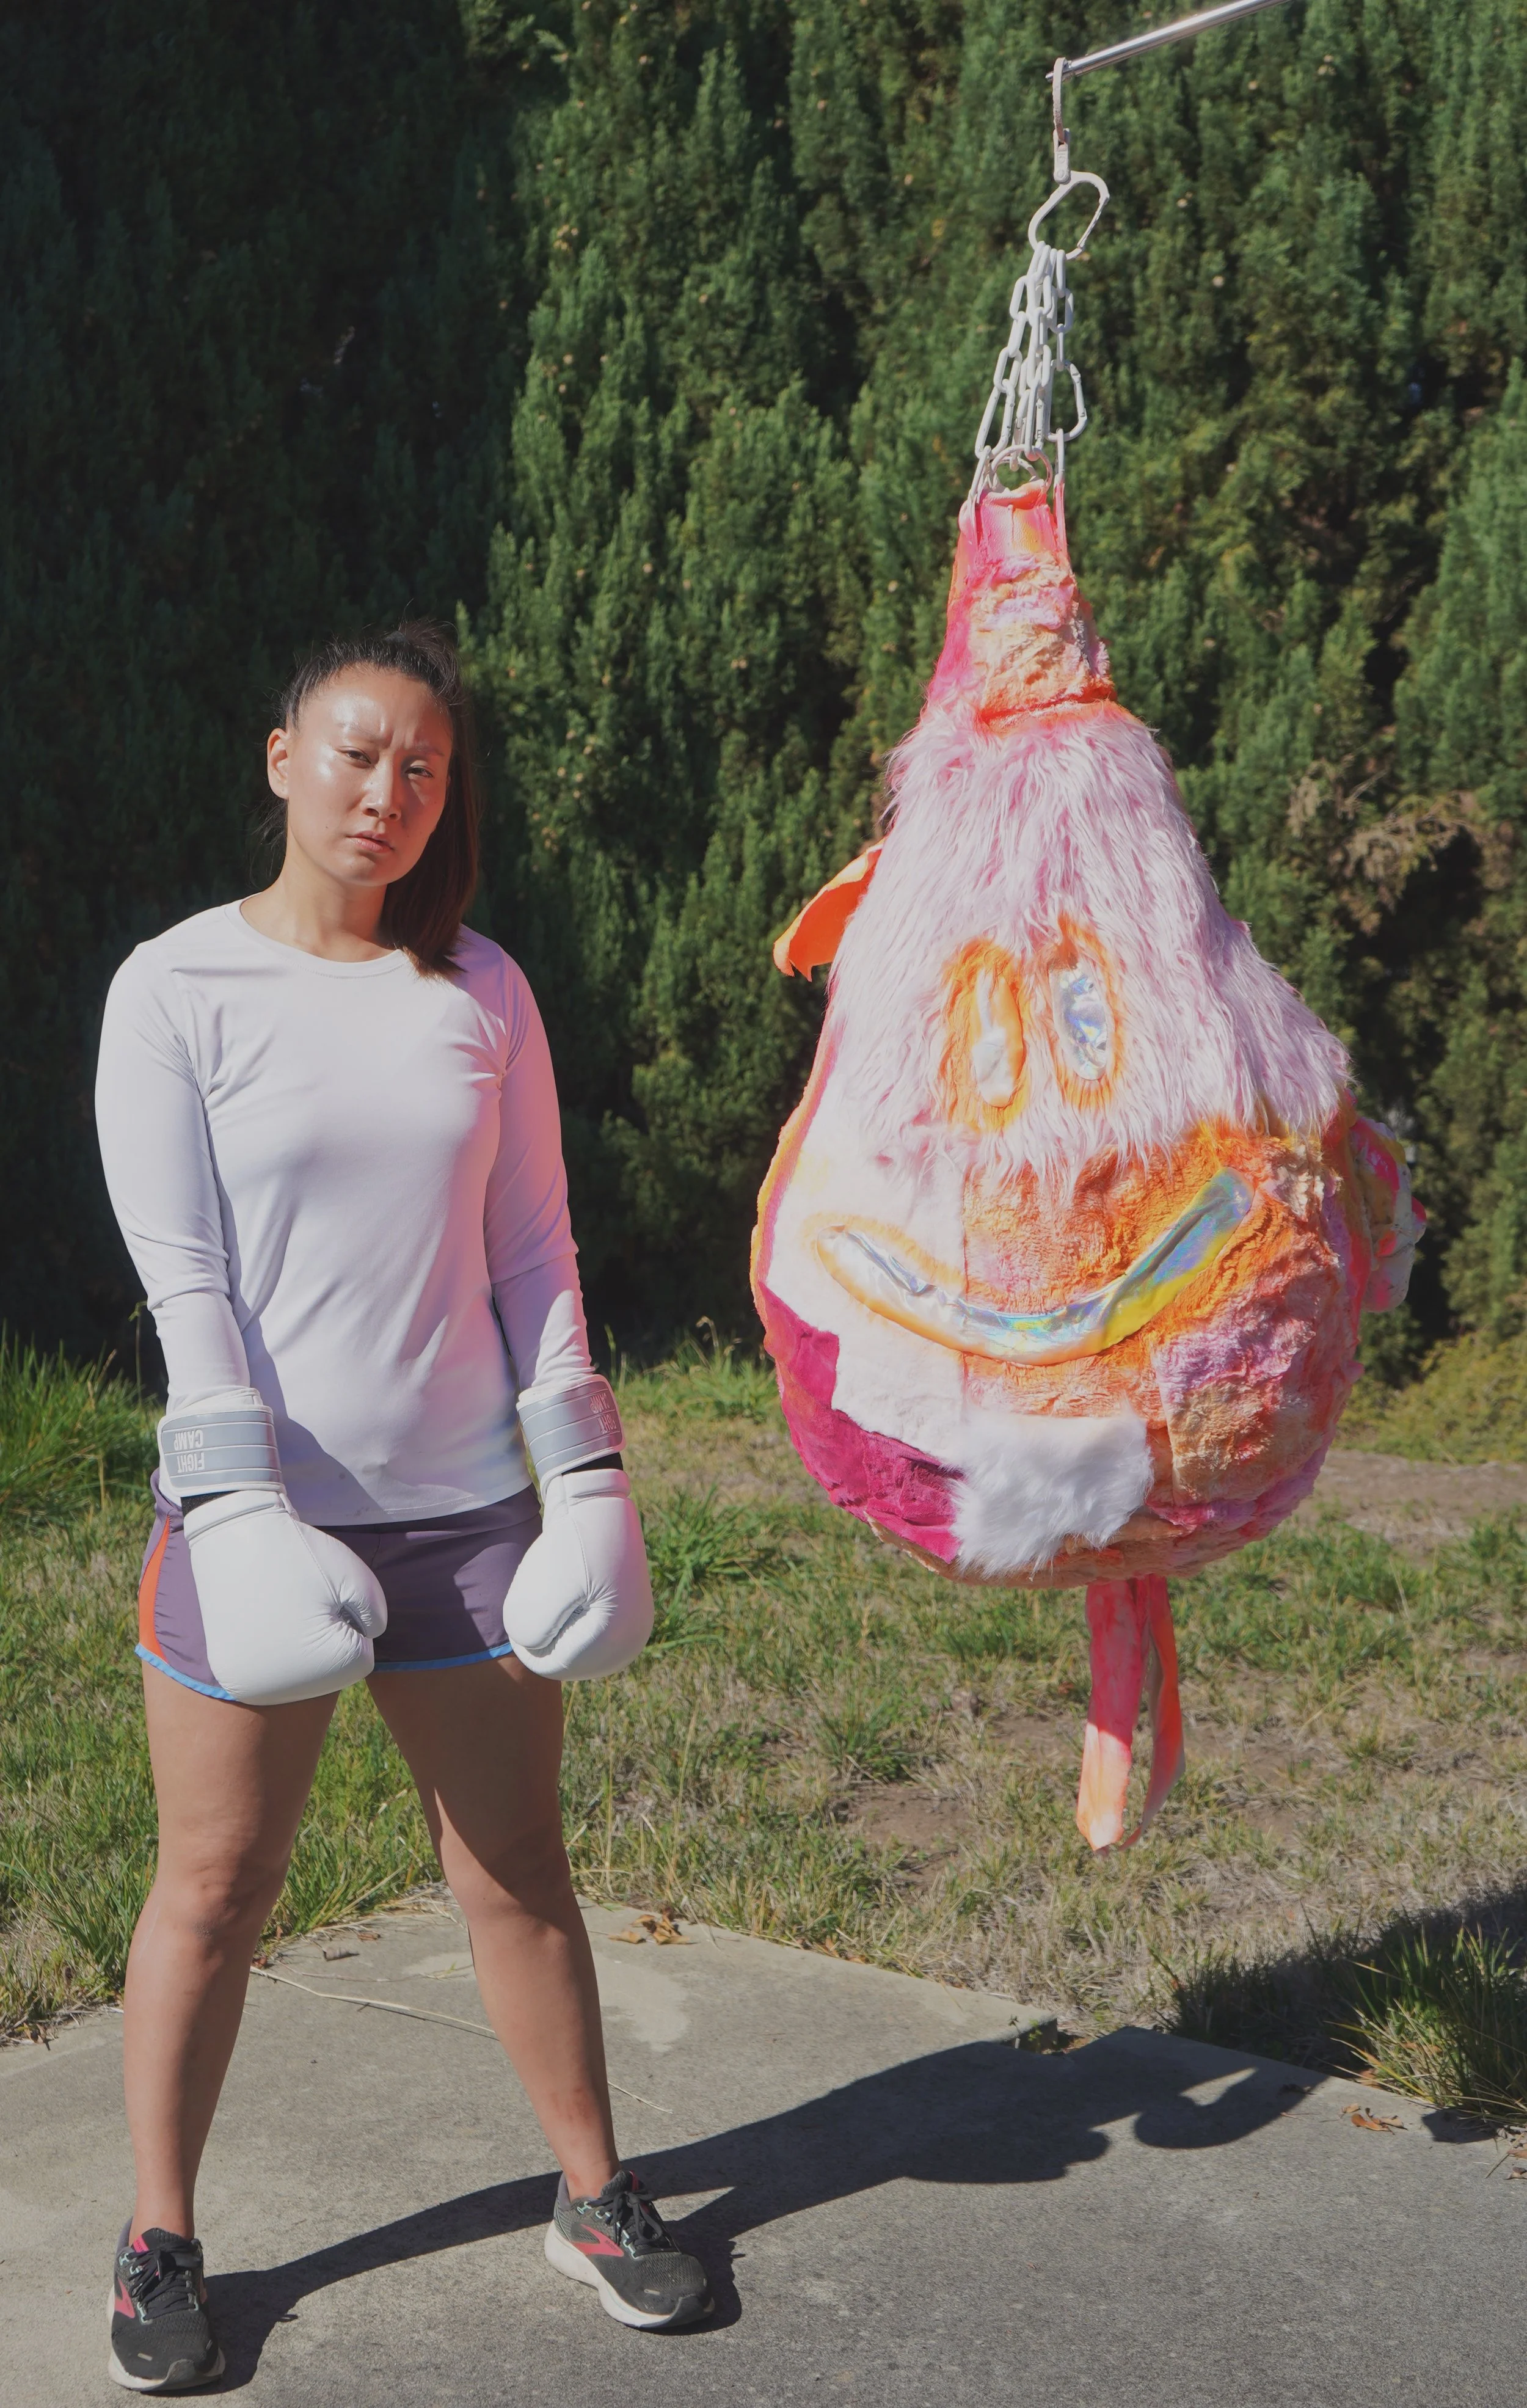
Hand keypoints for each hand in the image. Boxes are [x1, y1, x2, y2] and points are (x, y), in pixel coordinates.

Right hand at [184, 1489, 387, 1705]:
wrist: (233, 1536)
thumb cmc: (301, 1554)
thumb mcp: (358, 1578)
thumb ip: (376, 1616)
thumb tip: (365, 1641)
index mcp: (323, 1669)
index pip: (360, 1659)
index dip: (350, 1620)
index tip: (323, 1595)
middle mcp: (282, 1691)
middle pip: (328, 1672)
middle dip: (327, 1637)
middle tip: (302, 1601)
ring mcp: (250, 1686)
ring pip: (299, 1673)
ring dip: (301, 1645)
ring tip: (282, 1609)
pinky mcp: (230, 1676)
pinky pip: (268, 1670)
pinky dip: (272, 1648)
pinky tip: (262, 1619)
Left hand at [502, 1466, 652, 1679]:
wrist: (597, 1503)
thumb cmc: (571, 1544)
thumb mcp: (543, 1589)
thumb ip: (531, 1629)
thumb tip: (531, 1646)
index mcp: (617, 1641)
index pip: (554, 1666)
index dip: (524, 1646)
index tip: (514, 1613)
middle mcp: (630, 1641)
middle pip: (566, 1660)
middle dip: (542, 1637)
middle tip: (529, 1599)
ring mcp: (630, 1627)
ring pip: (574, 1647)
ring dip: (554, 1627)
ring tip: (547, 1590)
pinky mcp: (625, 1614)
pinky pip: (586, 1633)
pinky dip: (567, 1618)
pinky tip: (563, 1589)